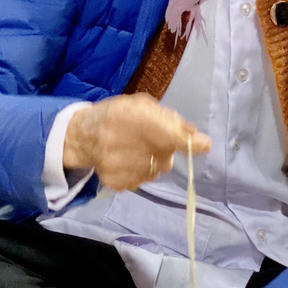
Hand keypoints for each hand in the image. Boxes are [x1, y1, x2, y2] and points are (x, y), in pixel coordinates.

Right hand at [62, 93, 210, 190]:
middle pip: (166, 159)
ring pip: (155, 172)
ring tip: (135, 150)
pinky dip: (140, 172)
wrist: (83, 135)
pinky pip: (141, 181)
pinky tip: (127, 161)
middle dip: (165, 151)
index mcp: (133, 117)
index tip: (204, 145)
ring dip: (153, 163)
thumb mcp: (141, 105)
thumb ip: (169, 118)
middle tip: (149, 140)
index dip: (188, 142)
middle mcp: (125, 144)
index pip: (167, 134)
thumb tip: (194, 134)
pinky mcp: (115, 182)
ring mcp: (119, 167)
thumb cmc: (118, 116)